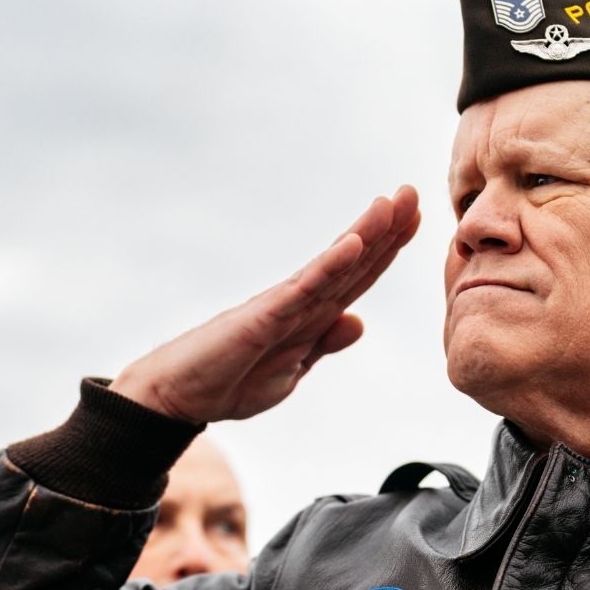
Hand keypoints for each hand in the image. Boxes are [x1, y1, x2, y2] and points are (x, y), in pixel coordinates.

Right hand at [107, 189, 424, 424]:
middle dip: (385, 229)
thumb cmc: (224, 383)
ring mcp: (280, 307)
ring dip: (365, 235)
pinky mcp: (261, 317)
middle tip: (412, 192)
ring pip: (333, 268)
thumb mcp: (288, 372)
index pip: (355, 278)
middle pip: (350, 263)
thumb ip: (321, 345)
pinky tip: (354, 244)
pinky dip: (330, 267)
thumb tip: (358, 322)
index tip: (416, 218)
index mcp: (307, 318)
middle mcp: (297, 304)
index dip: (387, 249)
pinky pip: (303, 290)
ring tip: (392, 204)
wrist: (173, 397)